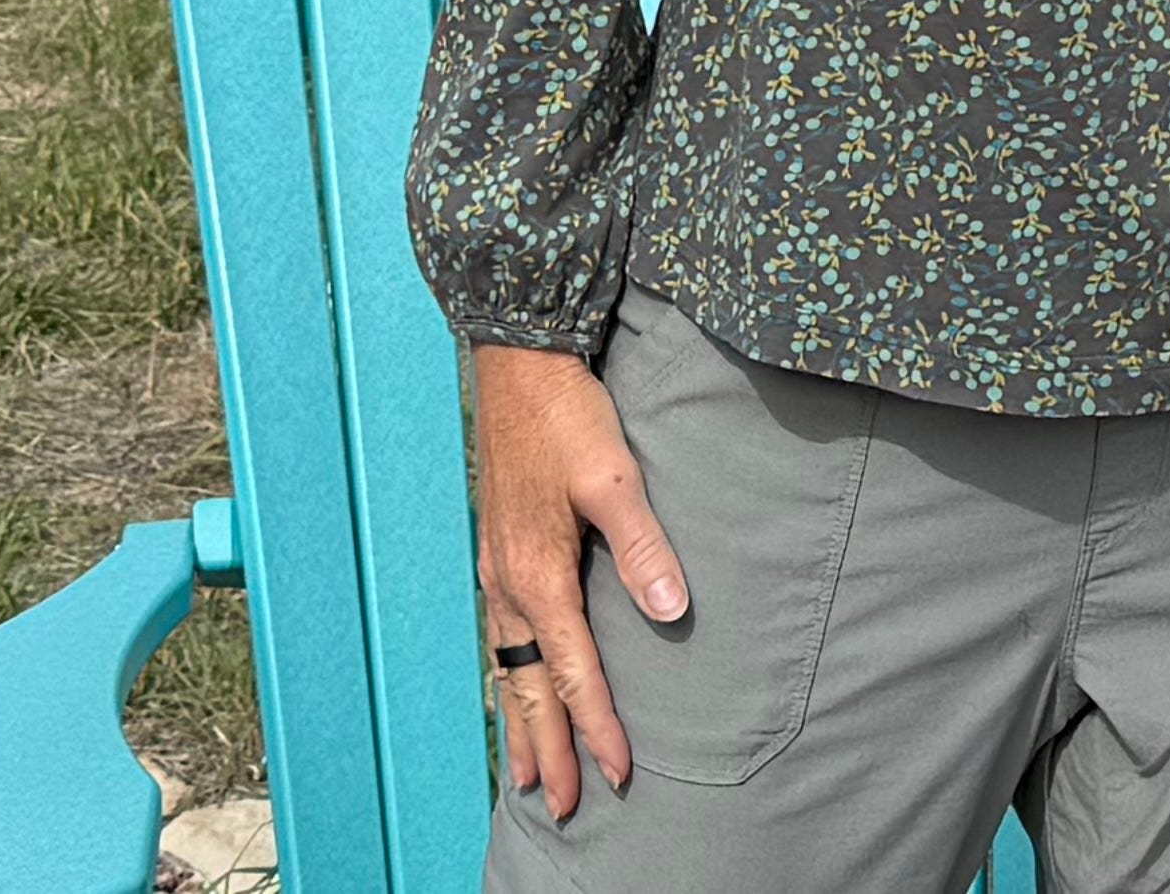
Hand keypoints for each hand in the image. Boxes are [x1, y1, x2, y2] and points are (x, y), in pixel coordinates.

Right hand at [470, 342, 686, 817]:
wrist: (517, 363)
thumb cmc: (569, 416)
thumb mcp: (615, 475)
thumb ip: (644, 547)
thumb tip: (673, 613)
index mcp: (540, 576)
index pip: (576, 673)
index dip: (598, 727)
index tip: (619, 776)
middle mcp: (510, 585)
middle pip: (530, 688)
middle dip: (547, 750)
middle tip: (560, 806)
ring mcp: (497, 570)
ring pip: (507, 668)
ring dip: (519, 724)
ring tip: (523, 775)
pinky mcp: (496, 552)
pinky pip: (499, 638)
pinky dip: (506, 678)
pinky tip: (513, 685)